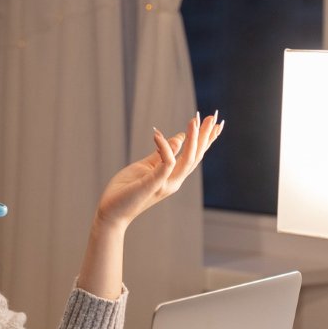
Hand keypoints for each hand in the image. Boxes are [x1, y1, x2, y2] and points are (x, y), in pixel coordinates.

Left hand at [95, 110, 223, 228]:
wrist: (112, 212)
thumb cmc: (127, 189)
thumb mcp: (146, 165)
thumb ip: (162, 153)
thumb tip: (179, 137)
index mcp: (173, 176)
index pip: (194, 156)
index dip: (206, 139)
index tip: (215, 122)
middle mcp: (174, 181)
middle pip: (196, 157)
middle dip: (205, 136)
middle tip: (212, 116)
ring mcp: (165, 184)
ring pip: (187, 160)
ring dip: (193, 140)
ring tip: (194, 121)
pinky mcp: (154, 184)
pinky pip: (166, 163)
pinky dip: (164, 147)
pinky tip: (158, 134)